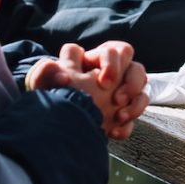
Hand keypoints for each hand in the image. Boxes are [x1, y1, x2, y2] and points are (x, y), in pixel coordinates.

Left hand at [27, 42, 148, 138]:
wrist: (54, 125)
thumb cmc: (49, 96)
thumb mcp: (42, 83)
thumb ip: (45, 72)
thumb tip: (61, 73)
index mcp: (96, 60)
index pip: (115, 51)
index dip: (113, 64)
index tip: (104, 82)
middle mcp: (113, 74)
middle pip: (136, 69)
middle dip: (130, 84)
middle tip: (116, 100)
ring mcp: (121, 94)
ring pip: (141, 92)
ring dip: (134, 104)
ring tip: (117, 117)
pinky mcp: (123, 113)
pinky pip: (136, 116)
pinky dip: (127, 124)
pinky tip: (113, 132)